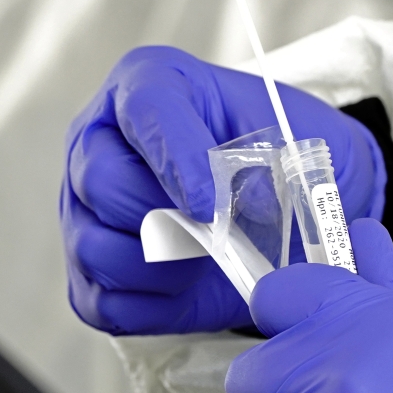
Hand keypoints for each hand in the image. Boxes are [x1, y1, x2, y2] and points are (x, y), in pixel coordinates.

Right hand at [61, 46, 384, 334]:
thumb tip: (255, 204)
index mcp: (154, 86)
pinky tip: (188, 287)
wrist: (291, 216)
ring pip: (93, 246)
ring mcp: (85, 207)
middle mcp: (102, 140)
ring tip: (208, 260)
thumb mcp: (308, 145)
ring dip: (161, 269)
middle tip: (218, 235)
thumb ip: (285, 163)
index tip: (212, 205)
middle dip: (167, 220)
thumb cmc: (290, 166)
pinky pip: (100, 301)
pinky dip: (151, 306)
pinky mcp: (88, 272)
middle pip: (101, 181)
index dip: (178, 159)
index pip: (148, 109)